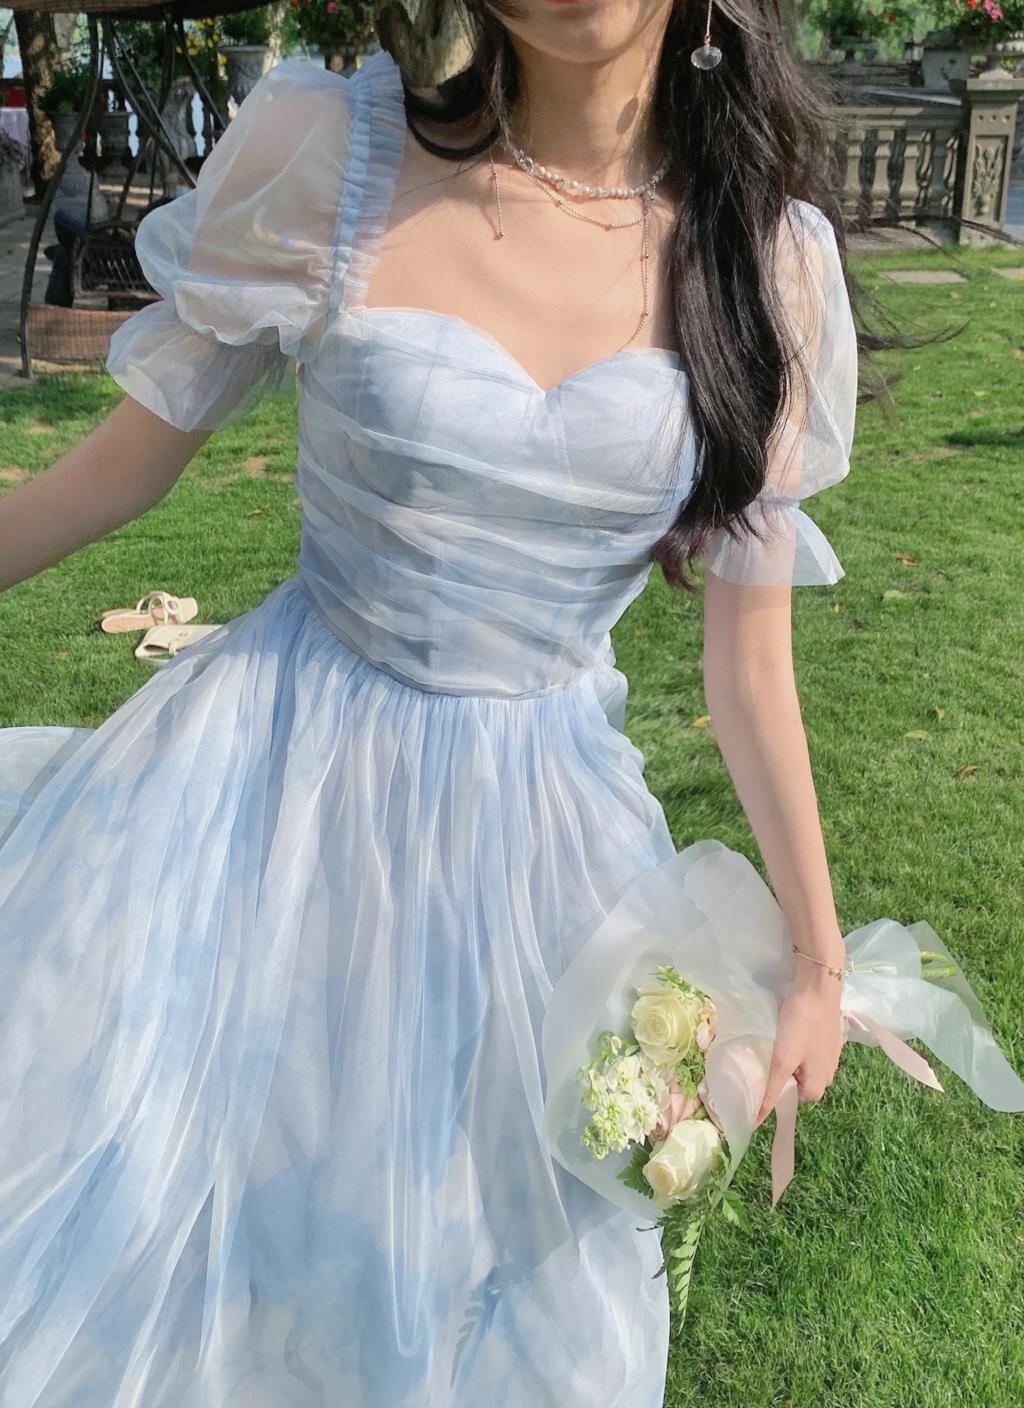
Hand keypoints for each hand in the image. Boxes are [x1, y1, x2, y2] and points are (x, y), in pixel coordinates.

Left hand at [754, 965, 844, 1127]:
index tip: (760, 1077)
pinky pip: (810, 1049)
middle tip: (765, 1058)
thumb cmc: (801, 1024)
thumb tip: (756, 1121)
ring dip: (791, 1059)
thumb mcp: (782, 1059)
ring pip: (805, 1066)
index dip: (775, 1092)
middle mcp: (829, 1073)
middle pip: (799, 1083)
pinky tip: (789, 1031)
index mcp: (819, 1084)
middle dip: (783, 1075)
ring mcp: (832, 1054)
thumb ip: (771, 1089)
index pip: (792, 1100)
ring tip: (775, 1044)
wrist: (819, 986)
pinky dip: (798, 1045)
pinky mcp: (830, 1036)